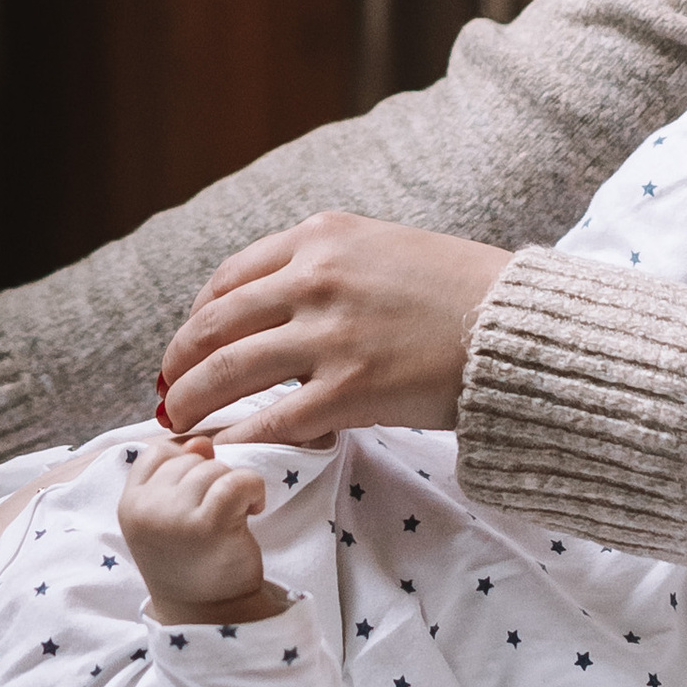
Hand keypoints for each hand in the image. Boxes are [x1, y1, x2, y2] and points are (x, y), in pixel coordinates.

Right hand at [120, 436, 282, 625]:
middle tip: (215, 516)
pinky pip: (239, 479)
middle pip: (188, 459)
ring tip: (232, 518)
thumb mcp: (168, 519)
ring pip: (214, 468)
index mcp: (129, 506)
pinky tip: (252, 511)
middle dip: (209, 481)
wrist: (208, 617)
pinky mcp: (210, 525)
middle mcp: (147, 509)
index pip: (156, 454)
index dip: (183, 466)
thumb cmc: (190, 564)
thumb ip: (176, 476)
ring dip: (232, 487)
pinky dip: (254, 490)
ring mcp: (176, 516)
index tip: (194, 498)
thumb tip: (200, 443)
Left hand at [157, 213, 511, 446]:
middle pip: (215, 325)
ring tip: (179, 424)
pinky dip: (240, 437)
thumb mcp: (384, 250)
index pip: (229, 278)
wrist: (518, 327)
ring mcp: (330, 335)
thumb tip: (277, 306)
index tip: (188, 344)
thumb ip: (328, 268)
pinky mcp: (350, 389)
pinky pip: (272, 419)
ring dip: (192, 402)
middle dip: (180, 364)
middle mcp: (316, 278)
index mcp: (321, 237)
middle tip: (168, 391)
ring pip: (229, 371)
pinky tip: (227, 449)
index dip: (196, 317)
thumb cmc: (461, 291)